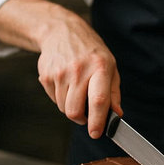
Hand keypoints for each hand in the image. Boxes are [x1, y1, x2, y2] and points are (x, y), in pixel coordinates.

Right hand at [37, 15, 122, 137]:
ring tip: (77, 90)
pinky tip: (66, 84)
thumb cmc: (91, 52)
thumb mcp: (110, 67)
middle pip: (74, 111)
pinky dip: (62, 99)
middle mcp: (78, 71)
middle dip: (81, 119)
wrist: (62, 31)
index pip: (98, 100)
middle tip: (88, 114)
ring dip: (72, 107)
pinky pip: (54, 100)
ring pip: (64, 108)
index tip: (96, 133)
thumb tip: (117, 115)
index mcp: (99, 68)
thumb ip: (113, 93)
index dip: (97, 121)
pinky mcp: (46, 76)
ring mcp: (60, 73)